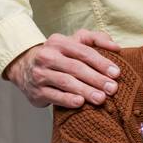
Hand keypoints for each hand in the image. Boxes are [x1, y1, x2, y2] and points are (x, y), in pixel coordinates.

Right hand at [3, 29, 122, 107]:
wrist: (25, 68)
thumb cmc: (59, 55)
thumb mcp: (74, 41)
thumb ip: (96, 39)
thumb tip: (116, 47)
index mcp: (59, 42)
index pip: (84, 52)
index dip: (101, 62)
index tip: (116, 73)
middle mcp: (47, 56)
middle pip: (76, 68)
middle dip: (96, 79)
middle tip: (112, 88)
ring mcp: (40, 74)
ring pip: (65, 82)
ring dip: (85, 91)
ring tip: (101, 98)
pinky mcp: (37, 91)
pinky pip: (54, 96)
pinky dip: (67, 100)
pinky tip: (80, 103)